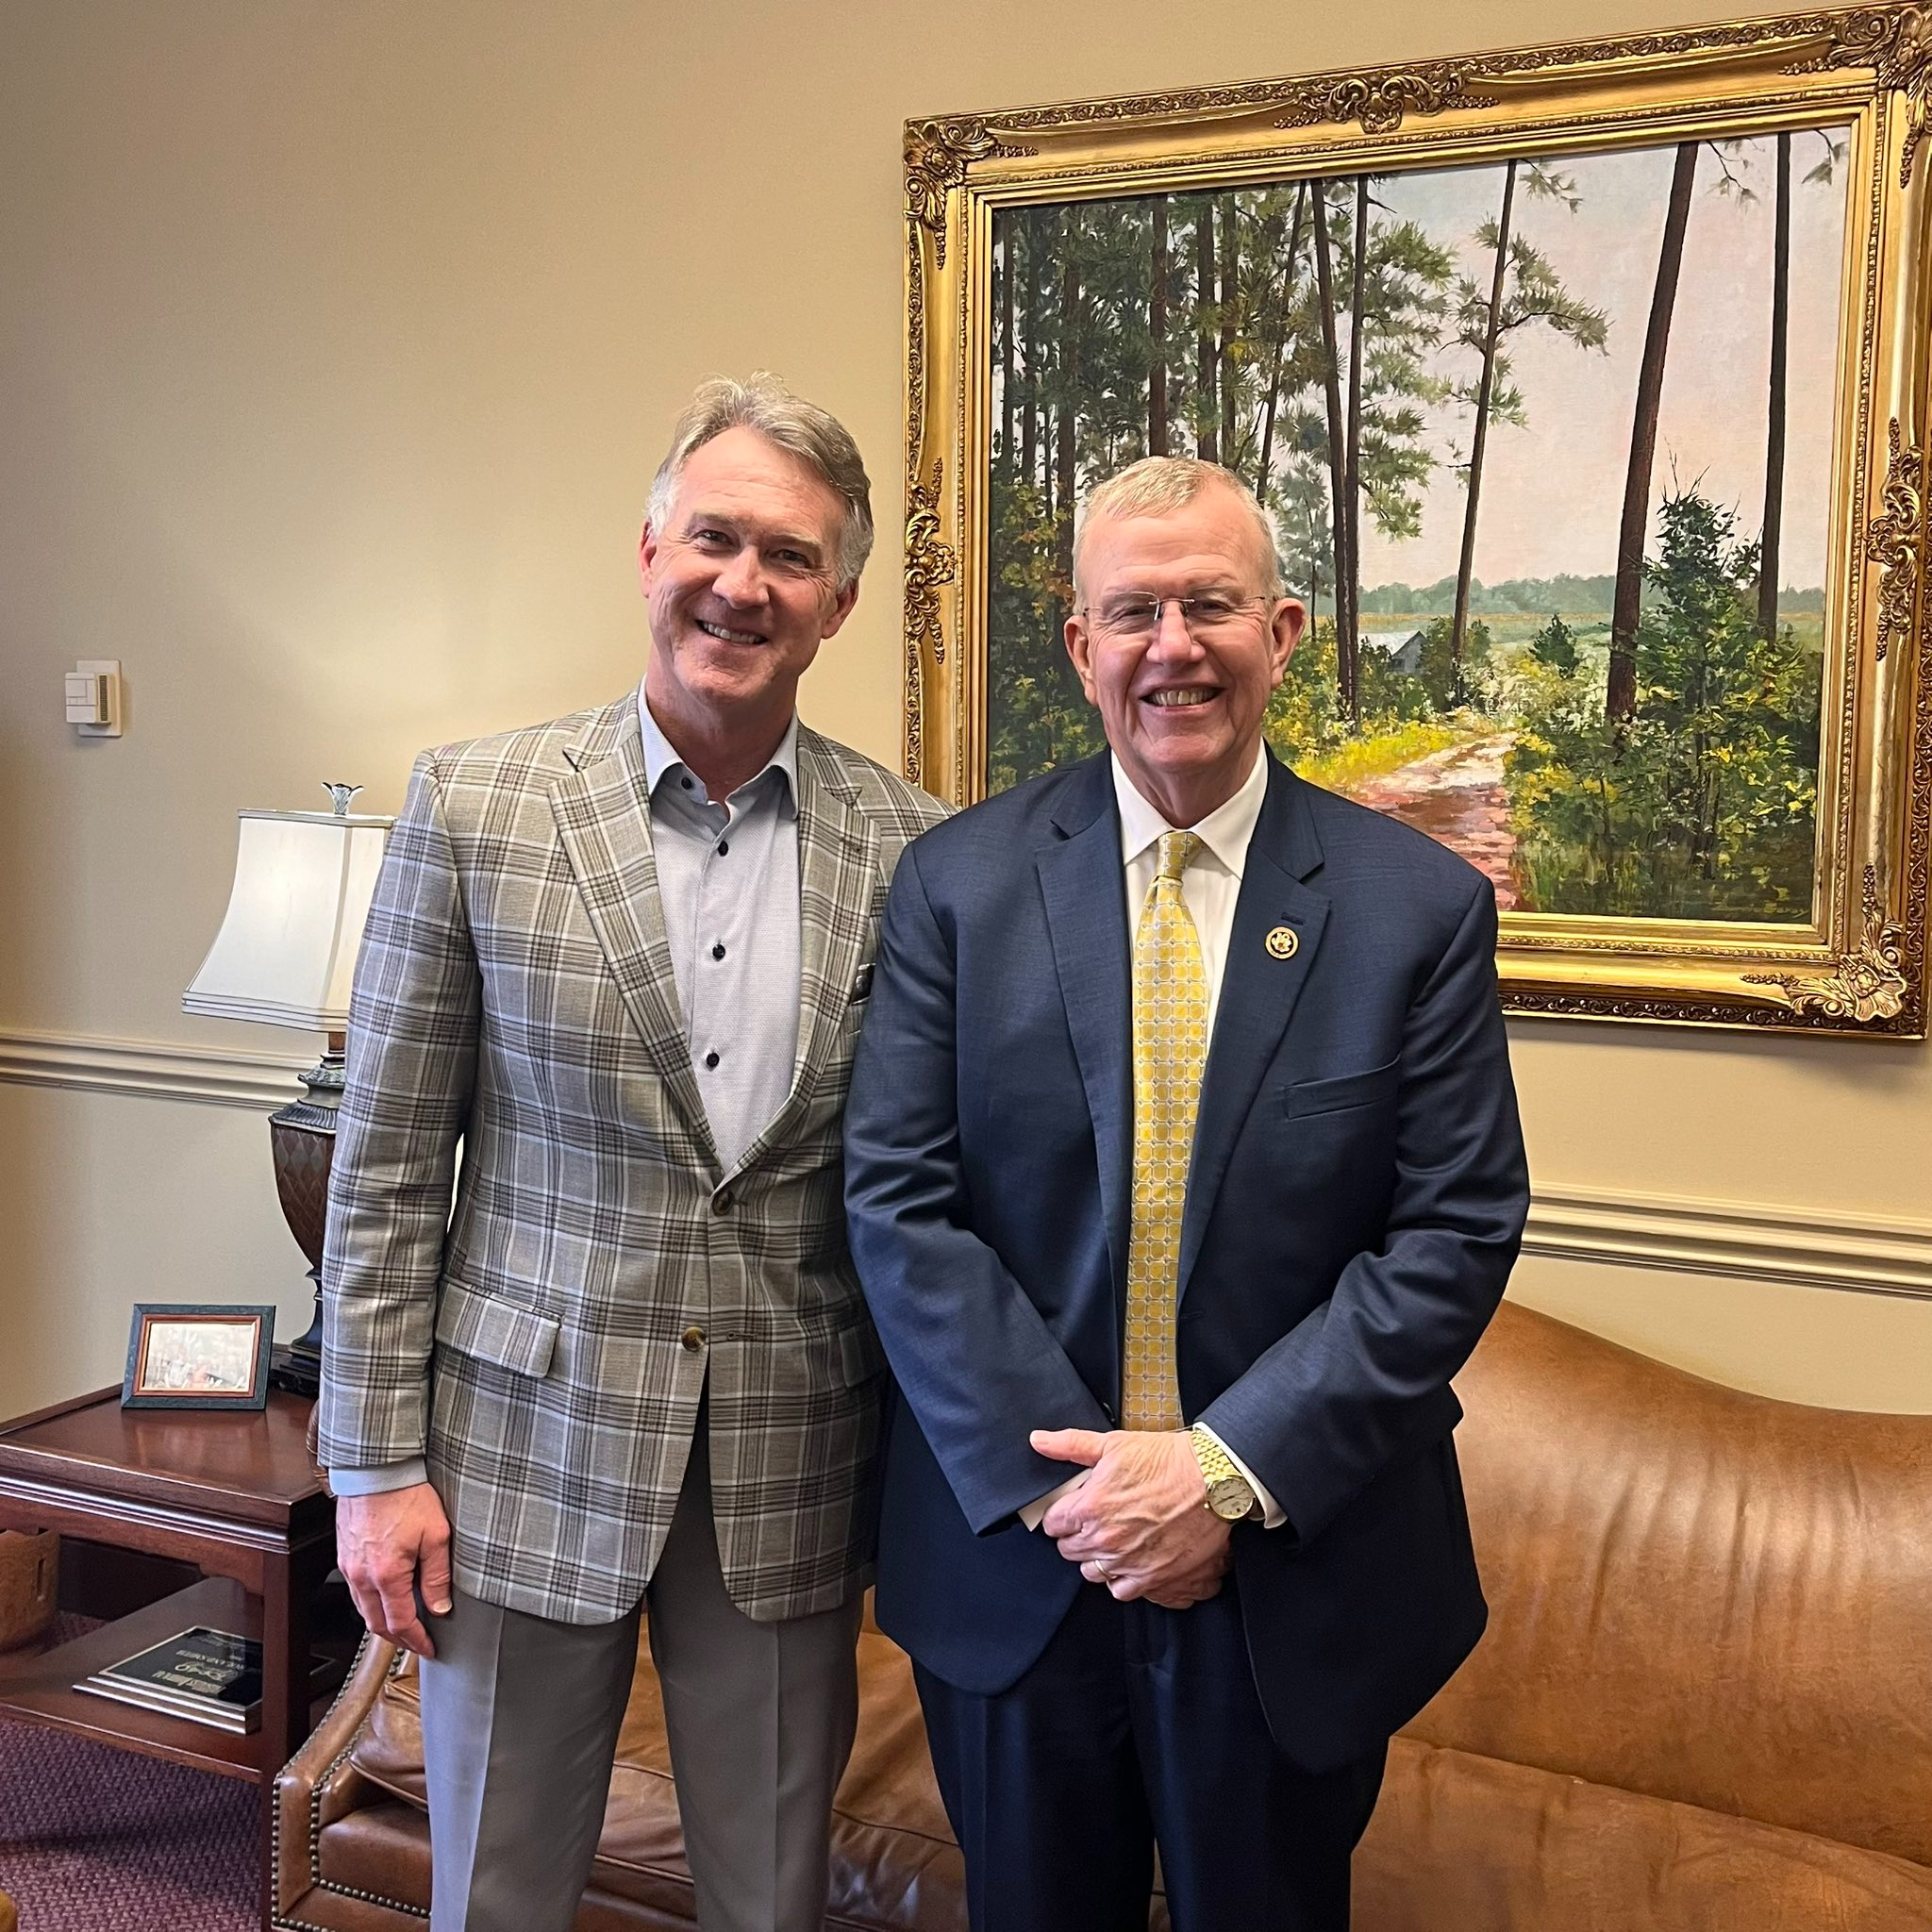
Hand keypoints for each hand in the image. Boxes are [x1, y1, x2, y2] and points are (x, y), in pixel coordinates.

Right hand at [335, 1482, 452, 1658]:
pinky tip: (384, 1598)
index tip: (429, 1648)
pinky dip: (370, 1603)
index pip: (401, 1623)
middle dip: (398, 1639)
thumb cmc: (407, 1495)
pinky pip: (355, 1591)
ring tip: (403, 1625)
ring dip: (382, 1622)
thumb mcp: (436, 1535)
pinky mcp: (344, 1554)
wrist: (377, 1469)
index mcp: (386, 1575)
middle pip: (376, 1623)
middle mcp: (362, 1576)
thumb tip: (440, 1607)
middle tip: (417, 1643)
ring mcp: (349, 1566)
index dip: (416, 1641)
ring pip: (363, 1609)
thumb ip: (438, 1576)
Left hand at [1030, 1428, 1229, 1608]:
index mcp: (1090, 1507)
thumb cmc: (1167, 1460)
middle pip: (1068, 1550)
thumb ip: (1070, 1445)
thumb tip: (1039, 1441)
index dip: (1061, 1515)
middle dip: (1076, 1535)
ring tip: (1111, 1540)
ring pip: (1091, 1572)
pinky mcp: (1152, 1576)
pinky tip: (1128, 1560)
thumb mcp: (1113, 1444)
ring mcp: (1127, 1561)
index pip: (1052, 1525)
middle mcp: (1105, 1539)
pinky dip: (1120, 1579)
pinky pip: (1120, 1590)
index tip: (1071, 1510)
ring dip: (1096, 1558)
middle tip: (1093, 1521)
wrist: (1212, 1479)